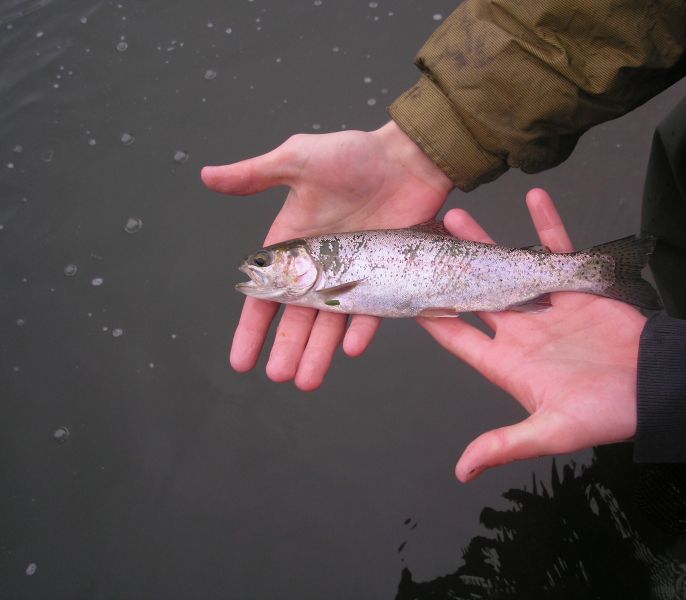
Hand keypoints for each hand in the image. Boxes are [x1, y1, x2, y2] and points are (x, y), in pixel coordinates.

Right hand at [202, 122, 452, 389]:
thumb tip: (207, 175)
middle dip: (287, 348)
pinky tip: (350, 349)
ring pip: (332, 322)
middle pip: (299, 317)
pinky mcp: (388, 274)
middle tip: (279, 377)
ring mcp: (355, 273)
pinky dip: (362, 327)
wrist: (408, 157)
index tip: (241, 360)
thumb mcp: (298, 160)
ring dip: (319, 351)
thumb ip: (255, 174)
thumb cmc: (354, 155)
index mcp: (295, 245)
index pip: (267, 294)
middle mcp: (322, 266)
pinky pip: (373, 308)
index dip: (252, 327)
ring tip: (307, 381)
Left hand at [417, 189, 646, 481]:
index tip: (404, 296)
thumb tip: (463, 470)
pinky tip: (533, 198)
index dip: (432, 319)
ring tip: (459, 215)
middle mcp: (520, 332)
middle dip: (448, 270)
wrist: (660, 389)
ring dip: (486, 243)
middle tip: (423, 241)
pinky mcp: (577, 290)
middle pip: (474, 295)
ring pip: (508, 268)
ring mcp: (547, 308)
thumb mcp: (553, 431)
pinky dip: (547, 225)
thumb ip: (506, 444)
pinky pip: (559, 251)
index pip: (458, 338)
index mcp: (507, 363)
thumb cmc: (606, 414)